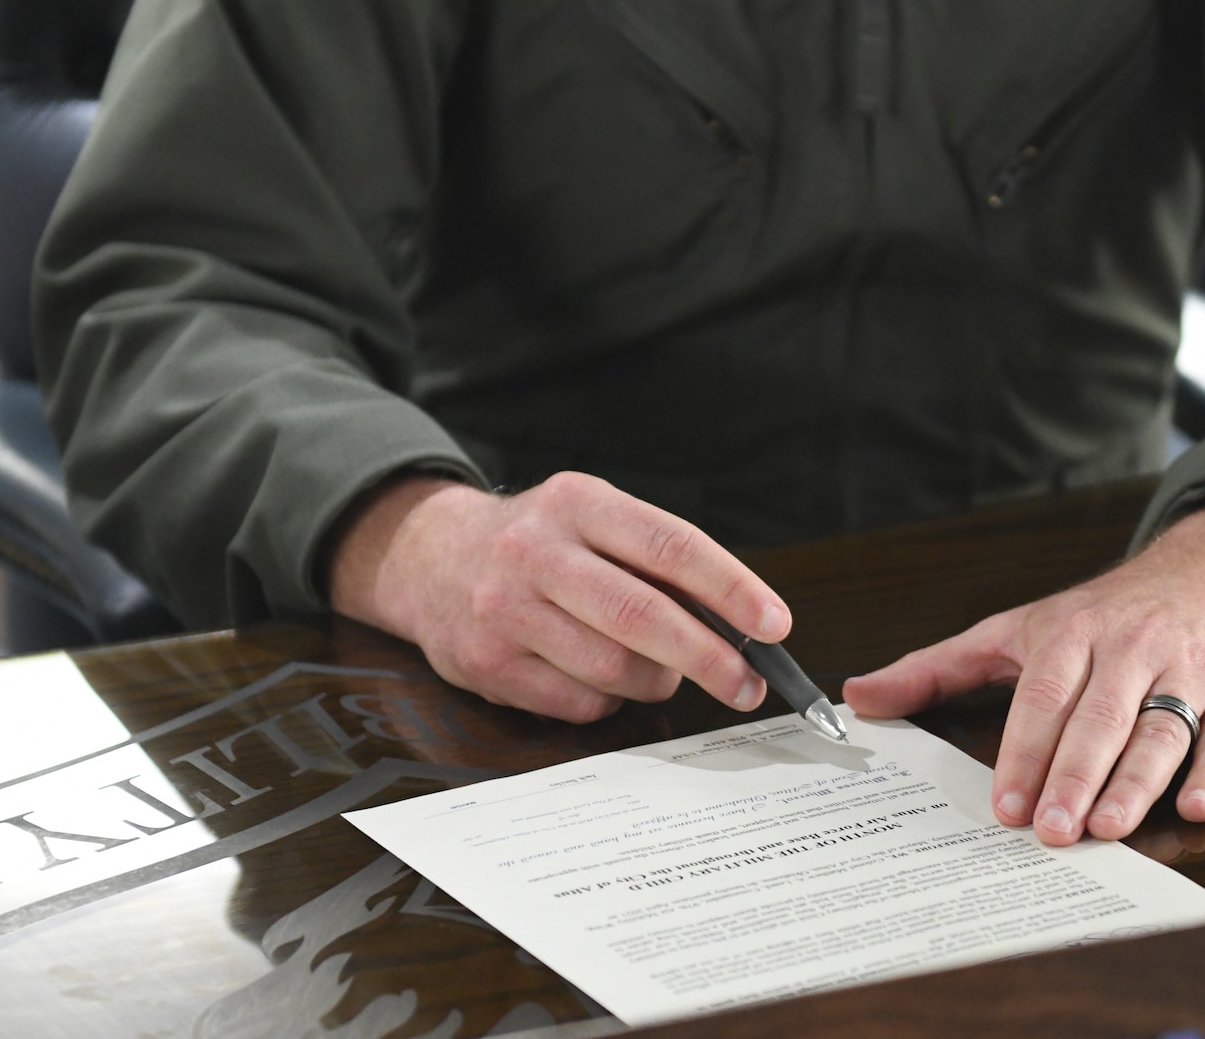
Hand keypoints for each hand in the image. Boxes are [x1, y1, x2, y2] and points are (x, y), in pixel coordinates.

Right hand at [328, 472, 788, 722]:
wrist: (429, 557)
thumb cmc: (539, 542)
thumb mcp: (592, 518)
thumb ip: (656, 560)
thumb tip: (741, 621)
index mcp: (577, 503)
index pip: (669, 546)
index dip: (730, 588)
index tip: (774, 624)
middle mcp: (536, 551)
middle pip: (641, 617)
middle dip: (709, 658)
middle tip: (748, 685)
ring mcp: (505, 609)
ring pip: (612, 668)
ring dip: (655, 681)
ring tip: (662, 673)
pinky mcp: (487, 663)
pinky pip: (576, 701)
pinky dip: (606, 699)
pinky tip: (598, 677)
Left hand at [843, 488, 1204, 844]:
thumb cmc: (1102, 612)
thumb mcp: (1014, 629)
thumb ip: (938, 668)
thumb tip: (859, 696)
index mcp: (1071, 632)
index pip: (1043, 696)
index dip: (1025, 751)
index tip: (1006, 803)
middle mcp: (1131, 646)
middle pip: (1101, 716)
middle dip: (1075, 774)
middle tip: (1053, 830)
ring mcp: (1192, 666)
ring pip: (1163, 727)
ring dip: (1137, 780)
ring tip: (1109, 826)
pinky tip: (1195, 804)